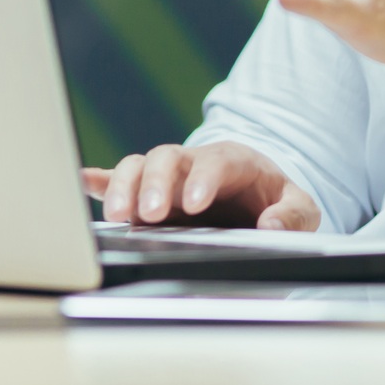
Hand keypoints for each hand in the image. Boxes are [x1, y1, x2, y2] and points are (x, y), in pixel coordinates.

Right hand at [81, 140, 320, 229]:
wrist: (257, 196)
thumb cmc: (275, 201)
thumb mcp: (300, 208)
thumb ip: (293, 215)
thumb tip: (272, 226)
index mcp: (234, 161)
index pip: (215, 163)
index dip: (202, 180)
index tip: (194, 204)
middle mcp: (194, 163)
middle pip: (166, 158)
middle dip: (154, 184)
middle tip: (149, 215)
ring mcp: (168, 176)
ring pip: (138, 166)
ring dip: (124, 187)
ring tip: (119, 216)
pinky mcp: (149, 192)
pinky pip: (120, 179)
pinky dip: (101, 181)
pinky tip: (84, 182)